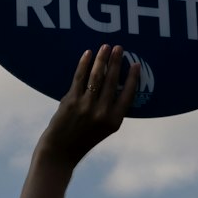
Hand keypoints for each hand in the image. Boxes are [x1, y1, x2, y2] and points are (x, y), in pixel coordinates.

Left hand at [37, 46, 139, 171]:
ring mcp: (86, 106)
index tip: (136, 64)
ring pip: (96, 76)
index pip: (128, 94)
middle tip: (119, 47)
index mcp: (114, 120)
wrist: (61, 151)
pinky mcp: (71, 101)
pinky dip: (84, 64)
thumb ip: (111, 109)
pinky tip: (88, 54)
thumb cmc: (84, 139)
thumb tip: (113, 81)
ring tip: (105, 46)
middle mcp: (102, 112)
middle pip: (112, 80)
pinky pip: (79, 77)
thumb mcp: (105, 128)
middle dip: (116, 61)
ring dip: (102, 59)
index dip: (133, 78)